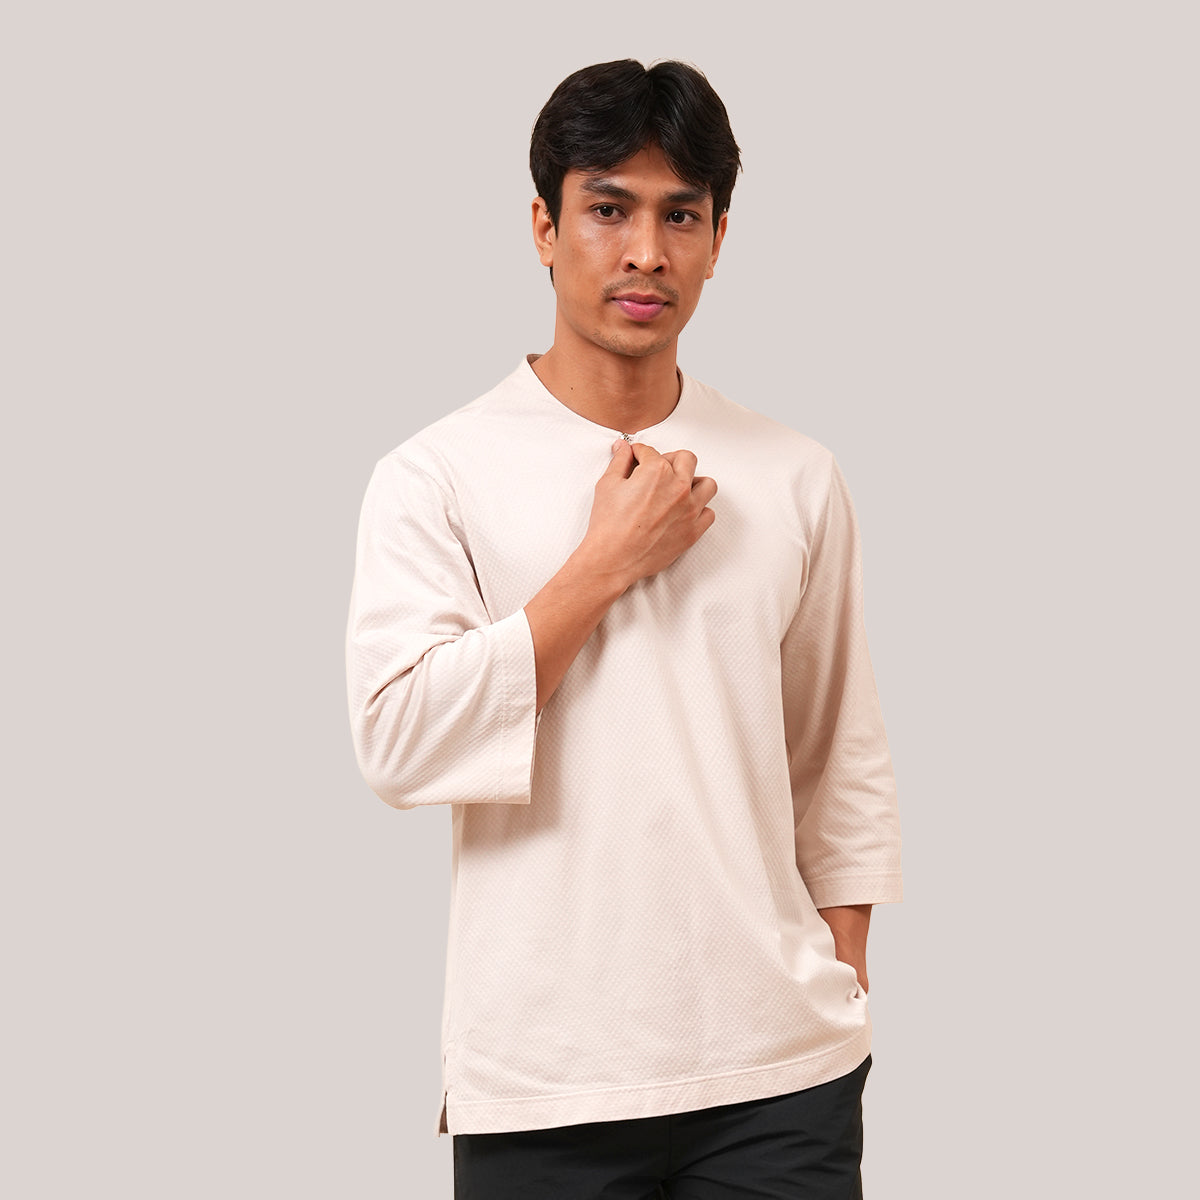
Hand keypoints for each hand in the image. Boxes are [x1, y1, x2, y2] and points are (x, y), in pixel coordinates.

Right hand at [580, 440, 716, 589]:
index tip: (636, 458)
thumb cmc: (609, 525)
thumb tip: (622, 448)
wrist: (613, 558)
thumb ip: (619, 461)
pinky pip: (709, 513)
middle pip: (686, 459)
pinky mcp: (693, 531)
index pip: (651, 451)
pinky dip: (699, 510)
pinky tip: (684, 512)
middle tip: (657, 469)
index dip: (639, 453)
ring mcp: (690, 510)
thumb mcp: (608, 485)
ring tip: (678, 488)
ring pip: (706, 484)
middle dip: (670, 459)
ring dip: (694, 482)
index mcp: (657, 471)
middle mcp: (678, 487)